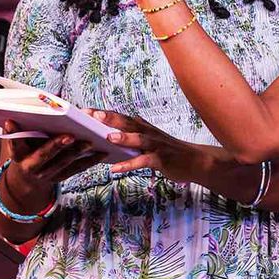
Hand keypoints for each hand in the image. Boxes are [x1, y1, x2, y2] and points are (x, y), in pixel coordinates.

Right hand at [0, 120, 104, 210]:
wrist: (27, 178)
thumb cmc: (26, 148)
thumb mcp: (21, 139)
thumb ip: (26, 125)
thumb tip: (42, 100)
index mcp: (18, 154)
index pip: (14, 144)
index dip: (12, 134)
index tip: (11, 121)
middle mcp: (30, 166)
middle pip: (43, 155)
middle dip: (56, 145)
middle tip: (70, 135)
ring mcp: (46, 174)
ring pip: (63, 163)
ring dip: (77, 152)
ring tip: (90, 141)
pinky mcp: (60, 177)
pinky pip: (76, 169)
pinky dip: (90, 161)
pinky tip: (102, 152)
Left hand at [89, 109, 210, 177]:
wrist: (195, 160)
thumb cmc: (167, 151)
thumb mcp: (147, 141)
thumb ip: (129, 138)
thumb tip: (105, 139)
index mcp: (142, 127)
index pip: (119, 117)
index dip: (102, 113)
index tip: (83, 110)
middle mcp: (148, 132)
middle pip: (127, 123)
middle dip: (110, 118)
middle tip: (92, 114)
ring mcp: (156, 145)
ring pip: (138, 139)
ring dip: (124, 137)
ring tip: (108, 137)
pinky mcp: (161, 159)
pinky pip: (144, 161)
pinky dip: (130, 164)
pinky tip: (116, 168)